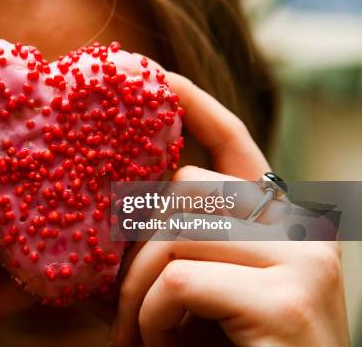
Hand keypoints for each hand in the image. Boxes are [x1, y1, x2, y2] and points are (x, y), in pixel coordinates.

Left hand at [111, 72, 348, 345]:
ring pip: (177, 233)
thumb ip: (168, 252)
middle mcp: (302, 232)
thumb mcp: (193, 300)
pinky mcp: (289, 299)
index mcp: (279, 228)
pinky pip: (181, 278)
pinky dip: (152, 317)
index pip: (236, 146)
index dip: (196, 107)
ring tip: (140, 338)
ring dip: (137, 292)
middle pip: (188, 188)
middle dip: (137, 244)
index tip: (157, 77)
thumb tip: (94, 218)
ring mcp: (303, 262)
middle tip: (122, 306)